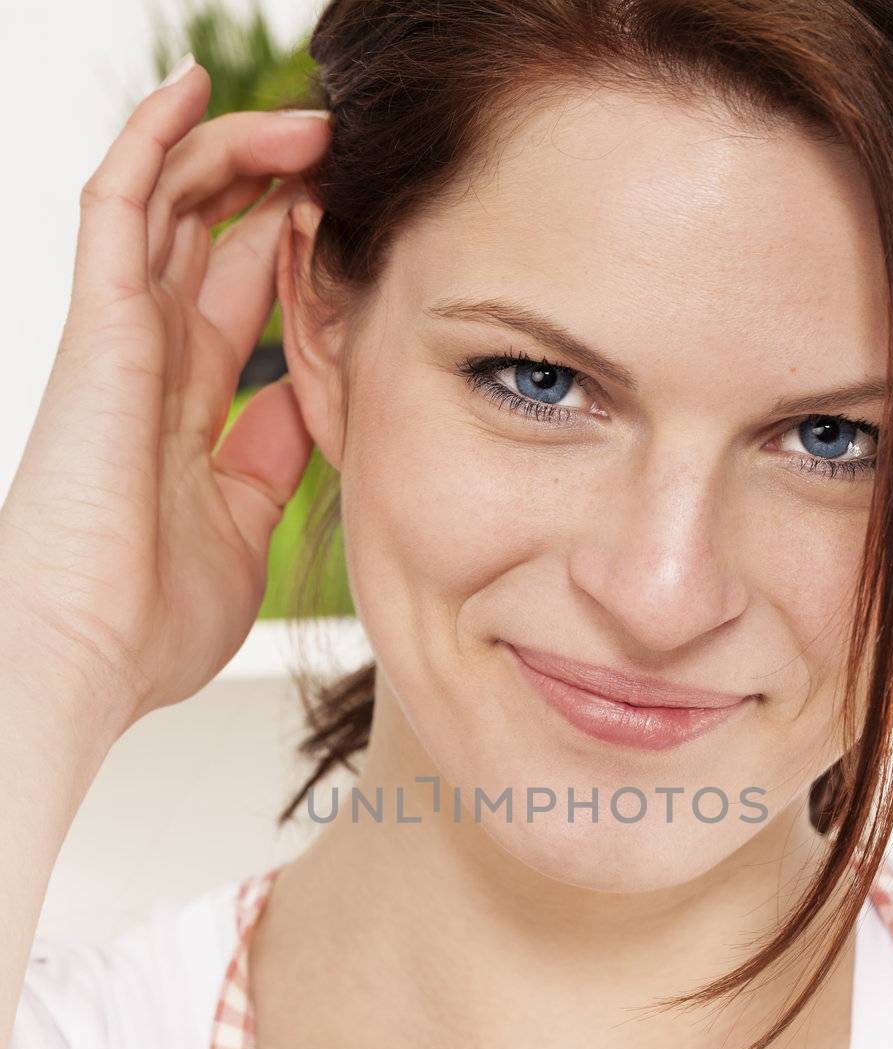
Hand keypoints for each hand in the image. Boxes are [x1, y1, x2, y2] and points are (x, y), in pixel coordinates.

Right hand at [0, 59, 331, 735]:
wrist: (86, 656)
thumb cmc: (150, 619)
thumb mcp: (242, 529)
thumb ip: (269, 459)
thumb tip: (305, 404)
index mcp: (181, 407)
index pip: (234, 294)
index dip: (283, 246)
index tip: (346, 219)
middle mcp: (148, 357)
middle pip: (203, 234)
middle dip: (268, 182)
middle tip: (338, 151)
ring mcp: (119, 335)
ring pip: (168, 201)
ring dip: (234, 148)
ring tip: (307, 121)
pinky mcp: (99, 326)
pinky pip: (120, 203)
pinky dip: (153, 141)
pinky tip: (195, 89)